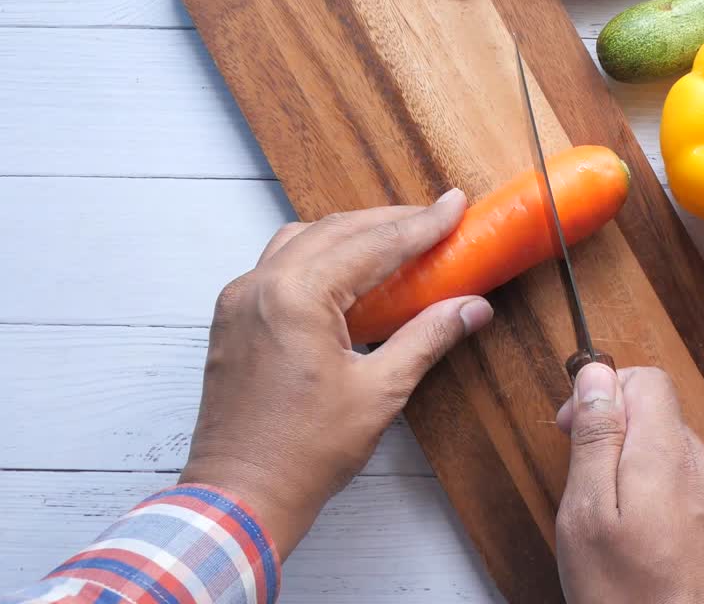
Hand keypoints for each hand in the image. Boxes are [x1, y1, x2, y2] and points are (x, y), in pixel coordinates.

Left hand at [180, 190, 493, 558]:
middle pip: (335, 230)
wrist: (240, 496)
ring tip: (395, 240)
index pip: (373, 244)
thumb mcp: (379, 392)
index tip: (454, 207)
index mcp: (296, 297)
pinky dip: (318, 257)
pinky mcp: (231, 319)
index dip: (421, 225)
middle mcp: (260, 285)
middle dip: (389, 222)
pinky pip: (278, 266)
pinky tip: (346, 274)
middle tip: (435, 219)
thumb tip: (472, 307)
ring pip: (302, 240)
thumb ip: (427, 338)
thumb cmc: (304, 452)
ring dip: (350, 234)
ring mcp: (239, 300)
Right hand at [554, 364, 703, 603]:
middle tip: (583, 479)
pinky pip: (684, 481)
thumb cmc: (627, 594)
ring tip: (608, 513)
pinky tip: (636, 531)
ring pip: (669, 447)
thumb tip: (596, 375)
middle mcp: (702, 466)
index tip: (574, 428)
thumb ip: (597, 437)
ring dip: (633, 462)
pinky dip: (655, 490)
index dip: (604, 392)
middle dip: (615, 430)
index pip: (647, 380)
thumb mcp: (588, 511)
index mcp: (666, 454)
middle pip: (658, 412)